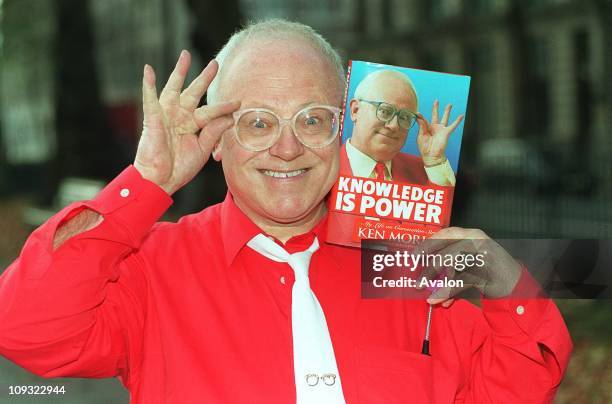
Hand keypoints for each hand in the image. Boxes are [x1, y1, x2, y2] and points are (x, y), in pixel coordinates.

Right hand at [134, 50, 240, 194]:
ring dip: (180, 72)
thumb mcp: (202, 149)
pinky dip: (148, 84)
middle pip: (194, 92)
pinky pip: (150, 98)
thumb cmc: (179, 167)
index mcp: (192, 125)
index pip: (210, 111)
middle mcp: (180, 117)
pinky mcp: (153, 119)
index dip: (223, 107)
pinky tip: (148, 70)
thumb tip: (230, 117)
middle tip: (215, 63)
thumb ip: (214, 132)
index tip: (238, 102)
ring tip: (185, 55)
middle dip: (204, 78)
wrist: (161, 180)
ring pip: (174, 89)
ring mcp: (166, 116)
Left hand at [416, 100, 463, 166]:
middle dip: (435, 108)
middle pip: (435, 115)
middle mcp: (434, 128)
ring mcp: (440, 129)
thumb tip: (419, 117)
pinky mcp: (446, 132)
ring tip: (449, 104)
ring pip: (444, 118)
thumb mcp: (421, 136)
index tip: (417, 113)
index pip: (423, 120)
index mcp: (426, 128)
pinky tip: (461, 115)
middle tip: (436, 101)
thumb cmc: (424, 148)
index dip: (420, 117)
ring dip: (447, 111)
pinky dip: (457, 121)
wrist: (431, 155)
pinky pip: (453, 125)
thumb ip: (421, 126)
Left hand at [416, 227, 522, 305]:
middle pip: (448, 252)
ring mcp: (484, 255)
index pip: (446, 234)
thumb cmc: (486, 271)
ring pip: (454, 268)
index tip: (414, 255)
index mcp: (471, 234)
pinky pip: (463, 282)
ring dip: (439, 284)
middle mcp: (477, 241)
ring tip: (429, 295)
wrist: (516, 284)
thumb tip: (426, 278)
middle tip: (419, 282)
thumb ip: (448, 267)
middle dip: (430, 269)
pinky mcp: (488, 271)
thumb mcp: (467, 263)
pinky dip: (450, 292)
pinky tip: (441, 300)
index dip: (428, 244)